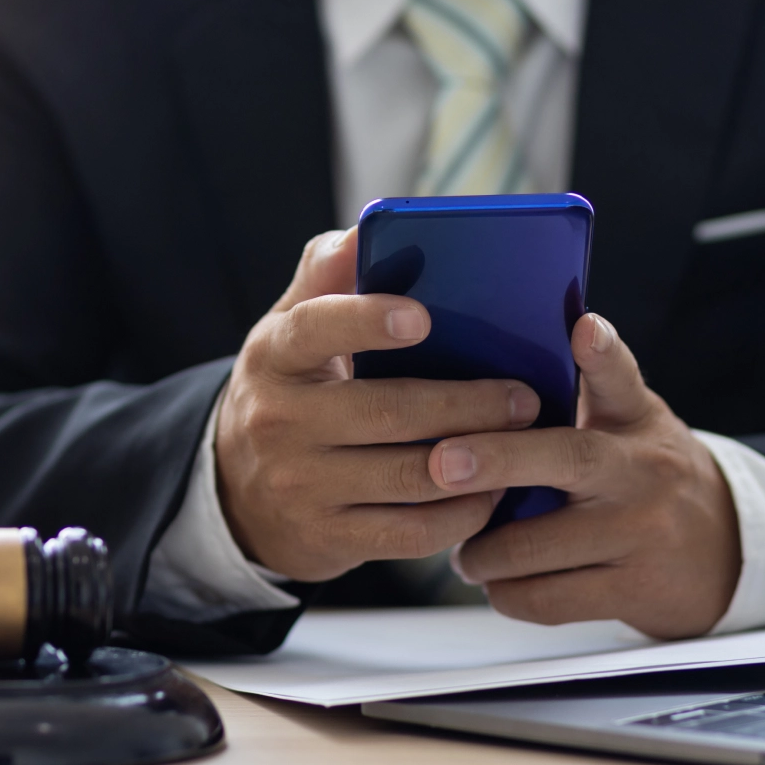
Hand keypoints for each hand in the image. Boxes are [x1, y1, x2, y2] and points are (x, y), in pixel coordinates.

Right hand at [215, 228, 539, 581]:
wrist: (238, 491)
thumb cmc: (290, 392)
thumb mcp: (289, 330)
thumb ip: (327, 276)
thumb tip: (369, 227)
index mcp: (274, 356)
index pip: (315, 330)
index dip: (367, 323)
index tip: (424, 317)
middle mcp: (279, 421)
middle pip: (386, 411)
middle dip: (468, 404)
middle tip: (525, 396)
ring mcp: (301, 484)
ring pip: (408, 475)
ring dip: (478, 459)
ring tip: (524, 441)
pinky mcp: (327, 537)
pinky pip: (409, 532)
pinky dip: (461, 514)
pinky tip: (491, 492)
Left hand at [435, 313, 740, 638]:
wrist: (726, 553)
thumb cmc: (649, 475)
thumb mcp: (632, 421)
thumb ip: (587, 387)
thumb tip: (520, 348)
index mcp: (634, 422)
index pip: (620, 378)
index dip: (601, 352)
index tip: (584, 327)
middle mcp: (642, 473)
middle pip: (565, 459)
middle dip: (494, 460)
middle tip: (440, 464)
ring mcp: (640, 535)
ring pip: (536, 546)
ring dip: (482, 552)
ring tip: (467, 551)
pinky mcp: (634, 592)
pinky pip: (547, 600)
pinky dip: (507, 594)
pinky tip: (498, 583)